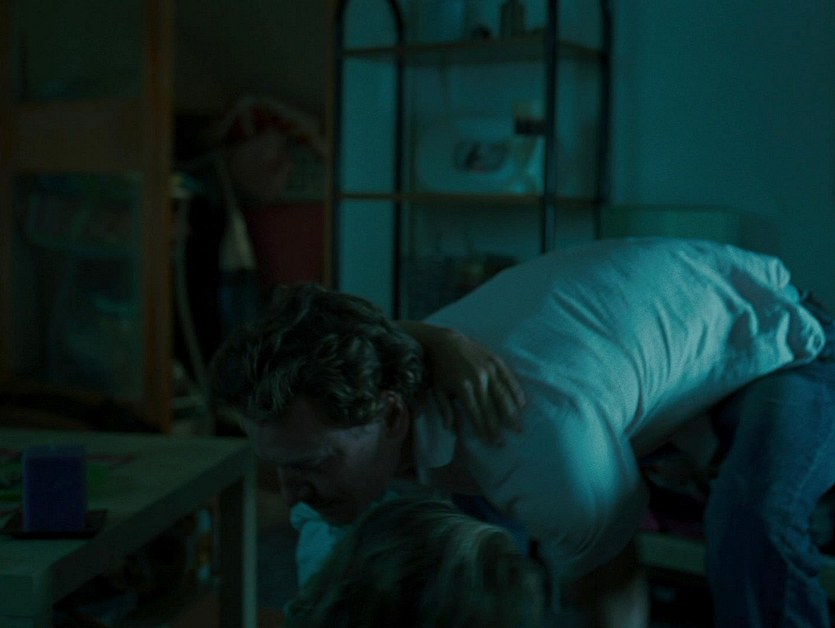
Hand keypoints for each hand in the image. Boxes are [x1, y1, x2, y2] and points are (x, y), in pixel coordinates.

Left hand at [399, 322, 525, 442]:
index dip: (483, 428)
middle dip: (497, 427)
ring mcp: (489, 369)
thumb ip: (444, 408)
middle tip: (504, 442)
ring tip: (518, 428)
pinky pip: (509, 378)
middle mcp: (478, 379)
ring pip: (503, 394)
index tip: (490, 442)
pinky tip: (522, 404)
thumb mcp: (438, 389)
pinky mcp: (495, 360)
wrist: (446, 341)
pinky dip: (516, 391)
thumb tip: (450, 428)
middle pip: (491, 408)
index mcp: (463, 387)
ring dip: (511, 413)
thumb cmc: (441, 368)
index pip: (476, 413)